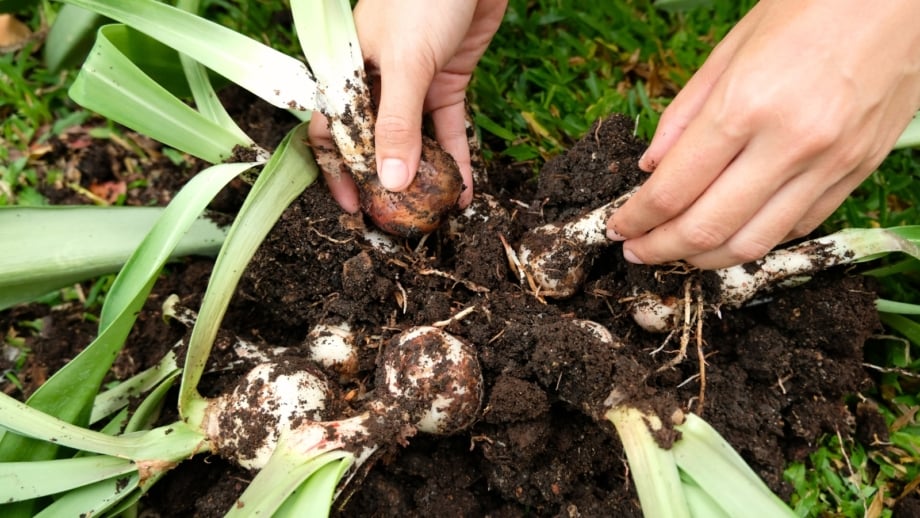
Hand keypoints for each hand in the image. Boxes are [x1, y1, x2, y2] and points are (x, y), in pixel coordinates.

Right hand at [309, 0, 507, 212]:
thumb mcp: (406, 64)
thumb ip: (397, 124)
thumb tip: (390, 182)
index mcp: (348, 73)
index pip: (332, 131)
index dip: (338, 171)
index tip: (353, 209)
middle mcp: (377, 82)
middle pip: (375, 142)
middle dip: (385, 181)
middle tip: (398, 220)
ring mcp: (413, 84)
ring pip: (414, 140)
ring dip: (425, 175)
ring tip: (435, 213)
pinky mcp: (447, 81)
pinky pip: (449, 128)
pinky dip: (457, 156)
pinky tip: (464, 188)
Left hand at [607, 0, 919, 268]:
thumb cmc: (813, 4)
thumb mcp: (732, 46)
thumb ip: (685, 113)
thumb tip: (650, 168)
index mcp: (746, 106)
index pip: (673, 189)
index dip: (636, 219)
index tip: (617, 228)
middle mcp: (789, 145)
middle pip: (707, 228)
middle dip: (660, 248)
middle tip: (637, 251)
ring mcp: (829, 165)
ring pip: (753, 243)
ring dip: (704, 259)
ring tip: (677, 253)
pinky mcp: (858, 173)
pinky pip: (796, 227)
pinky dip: (755, 239)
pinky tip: (731, 232)